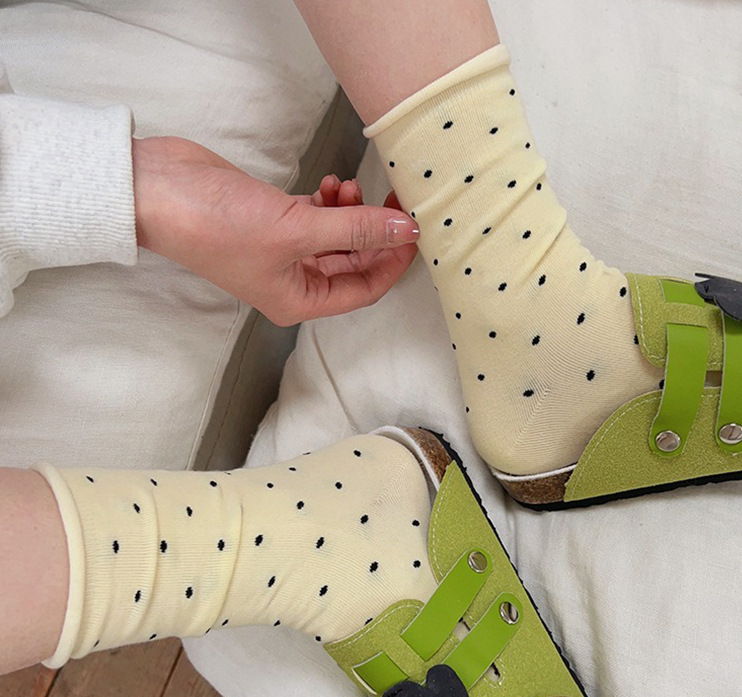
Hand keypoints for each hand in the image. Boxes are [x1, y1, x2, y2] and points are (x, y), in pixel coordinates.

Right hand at [132, 136, 418, 324]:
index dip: (393, 262)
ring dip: (352, 211)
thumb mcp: (297, 232)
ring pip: (338, 236)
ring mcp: (285, 250)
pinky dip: (331, 201)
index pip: (364, 289)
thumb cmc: (217, 226)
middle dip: (376, 232)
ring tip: (347, 186)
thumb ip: (356, 229)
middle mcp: (295, 280)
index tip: (415, 230)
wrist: (157, 191)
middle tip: (395, 200)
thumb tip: (405, 230)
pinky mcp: (276, 219)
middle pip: (355, 261)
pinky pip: (318, 216)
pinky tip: (331, 183)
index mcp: (299, 300)